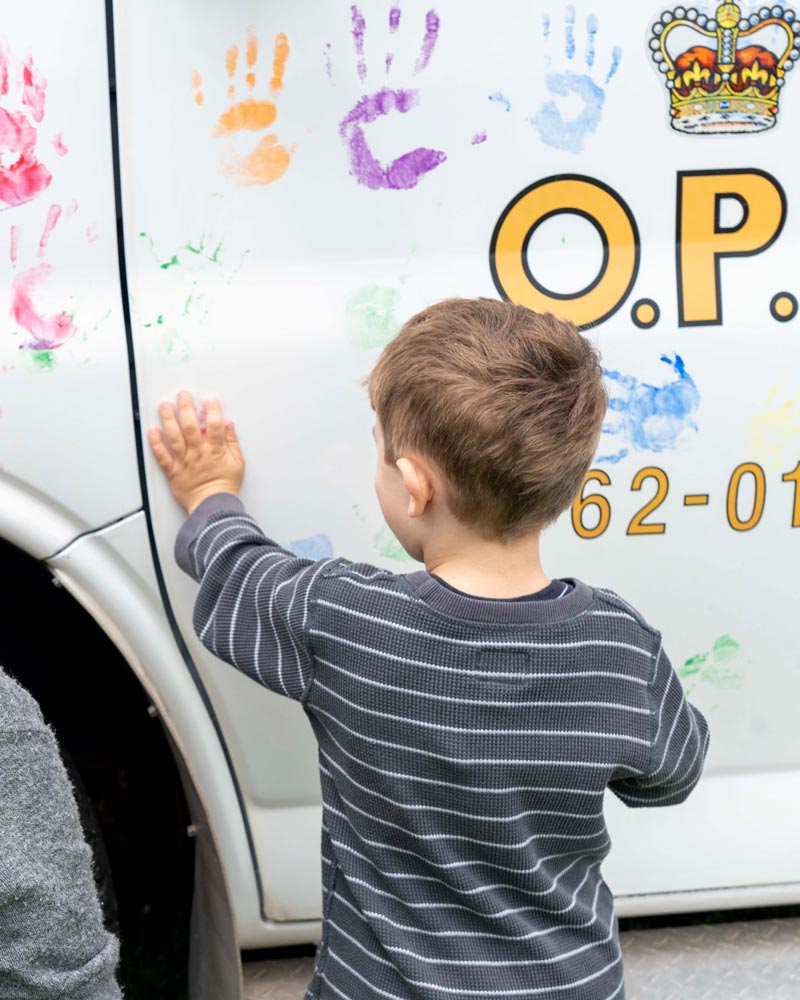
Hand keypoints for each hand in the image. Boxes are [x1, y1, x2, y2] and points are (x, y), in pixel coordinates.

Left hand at [148, 391, 244, 512]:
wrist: (213, 506)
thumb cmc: (225, 486)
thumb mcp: (238, 463)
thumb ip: (233, 442)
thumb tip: (228, 424)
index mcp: (215, 450)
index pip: (214, 425)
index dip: (212, 410)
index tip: (209, 400)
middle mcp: (198, 453)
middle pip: (190, 427)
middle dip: (186, 408)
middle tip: (183, 394)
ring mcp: (184, 461)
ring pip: (174, 437)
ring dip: (168, 419)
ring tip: (165, 405)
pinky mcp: (173, 471)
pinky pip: (162, 455)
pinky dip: (156, 442)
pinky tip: (152, 430)